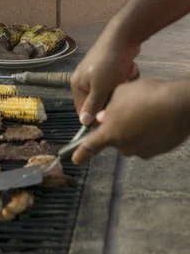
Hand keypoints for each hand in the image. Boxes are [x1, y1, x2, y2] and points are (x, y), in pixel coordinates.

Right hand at [70, 32, 139, 125]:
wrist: (122, 38)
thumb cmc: (108, 63)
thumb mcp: (100, 87)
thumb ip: (92, 106)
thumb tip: (84, 123)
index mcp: (78, 85)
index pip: (84, 112)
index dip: (97, 117)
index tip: (112, 116)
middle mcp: (86, 81)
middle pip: (100, 103)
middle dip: (112, 98)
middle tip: (119, 89)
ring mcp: (99, 74)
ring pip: (113, 94)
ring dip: (121, 88)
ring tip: (125, 77)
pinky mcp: (112, 69)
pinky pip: (120, 83)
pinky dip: (126, 79)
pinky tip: (128, 70)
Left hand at [72, 78, 189, 162]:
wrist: (177, 105)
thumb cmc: (144, 95)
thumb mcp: (120, 93)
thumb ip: (108, 108)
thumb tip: (103, 117)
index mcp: (111, 133)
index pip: (91, 146)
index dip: (81, 153)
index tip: (75, 160)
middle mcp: (125, 146)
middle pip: (115, 138)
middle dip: (117, 127)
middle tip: (127, 109)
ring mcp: (143, 151)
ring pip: (132, 139)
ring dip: (134, 129)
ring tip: (144, 110)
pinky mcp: (159, 151)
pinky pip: (148, 141)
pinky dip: (148, 131)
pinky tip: (156, 117)